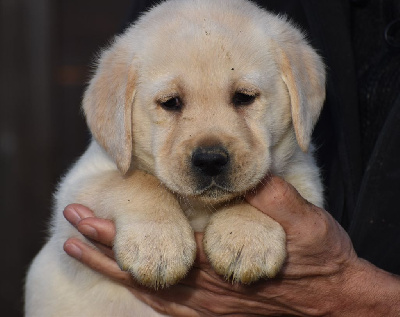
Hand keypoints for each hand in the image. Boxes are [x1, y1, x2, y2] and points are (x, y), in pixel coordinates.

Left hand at [63, 176, 399, 315]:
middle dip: (103, 249)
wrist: (336, 301)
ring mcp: (209, 305)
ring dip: (113, 269)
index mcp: (220, 262)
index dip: (120, 236)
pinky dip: (141, 292)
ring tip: (81, 250)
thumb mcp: (304, 222)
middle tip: (70, 226)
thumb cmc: (321, 260)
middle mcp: (207, 289)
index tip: (88, 217)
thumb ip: (272, 199)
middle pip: (142, 271)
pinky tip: (127, 282)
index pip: (159, 248)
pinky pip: (168, 307)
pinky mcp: (215, 313)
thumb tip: (242, 173)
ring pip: (148, 290)